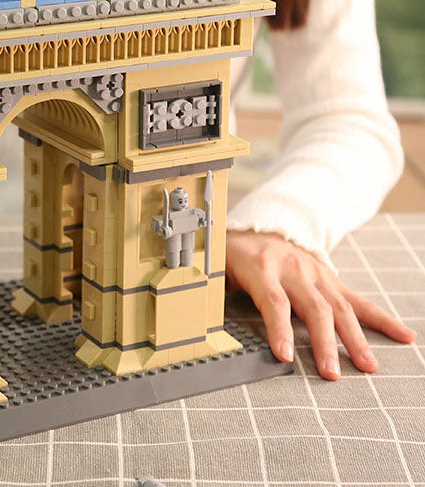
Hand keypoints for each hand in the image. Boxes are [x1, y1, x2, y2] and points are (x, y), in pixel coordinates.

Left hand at [226, 230, 416, 379]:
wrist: (259, 225)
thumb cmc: (233, 253)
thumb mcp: (216, 267)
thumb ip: (211, 292)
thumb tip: (195, 322)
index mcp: (260, 266)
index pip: (273, 300)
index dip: (279, 328)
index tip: (285, 356)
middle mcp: (292, 268)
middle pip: (313, 307)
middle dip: (324, 342)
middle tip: (331, 373)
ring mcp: (315, 273)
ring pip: (338, 307)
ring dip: (354, 338)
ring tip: (366, 366)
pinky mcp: (330, 279)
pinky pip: (358, 300)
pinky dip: (382, 319)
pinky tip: (403, 336)